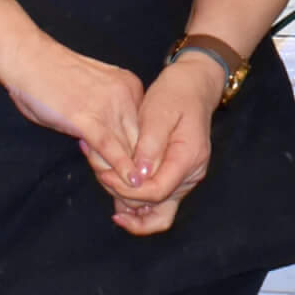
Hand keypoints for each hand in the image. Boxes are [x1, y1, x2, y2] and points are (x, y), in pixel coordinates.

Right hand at [0, 39, 144, 185]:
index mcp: (130, 87)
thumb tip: (110, 140)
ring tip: (132, 196)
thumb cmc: (54, 76)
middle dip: (141, 168)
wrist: (29, 59)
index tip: (139, 173)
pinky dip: (120, 167)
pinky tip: (129, 182)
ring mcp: (108, 106)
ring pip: (129, 148)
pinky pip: (110, 147)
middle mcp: (126, 95)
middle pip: (142, 140)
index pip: (145, 128)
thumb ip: (106, 112)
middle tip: (140, 192)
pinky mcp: (87, 118)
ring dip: (129, 174)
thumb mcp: (94, 91)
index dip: (142, 154)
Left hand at [83, 50, 224, 235]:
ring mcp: (185, 178)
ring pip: (155, 208)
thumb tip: (140, 176)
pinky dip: (135, 196)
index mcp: (189, 159)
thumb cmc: (176, 95)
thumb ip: (150, 145)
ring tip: (105, 178)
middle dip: (124, 197)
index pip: (157, 192)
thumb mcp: (159, 113)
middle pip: (156, 207)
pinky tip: (115, 181)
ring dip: (128, 200)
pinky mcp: (176, 176)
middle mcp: (190, 175)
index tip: (105, 175)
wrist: (193, 86)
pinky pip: (156, 197)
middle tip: (101, 175)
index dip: (127, 190)